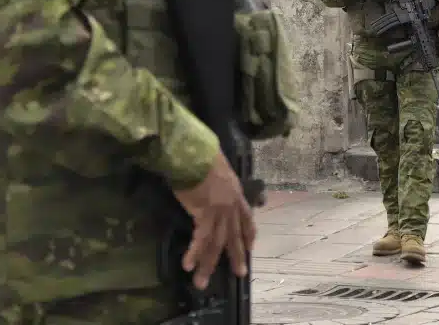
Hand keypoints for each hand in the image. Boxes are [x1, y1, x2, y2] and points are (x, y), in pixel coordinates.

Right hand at [173, 152, 255, 289]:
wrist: (196, 155)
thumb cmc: (205, 160)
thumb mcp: (222, 174)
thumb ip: (223, 187)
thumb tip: (215, 192)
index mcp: (238, 195)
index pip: (248, 220)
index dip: (249, 235)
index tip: (251, 248)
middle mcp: (232, 206)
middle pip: (235, 236)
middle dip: (237, 257)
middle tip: (240, 274)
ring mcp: (220, 212)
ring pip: (216, 244)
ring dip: (208, 265)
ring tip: (202, 283)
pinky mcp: (205, 215)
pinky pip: (200, 239)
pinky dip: (194, 253)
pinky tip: (188, 265)